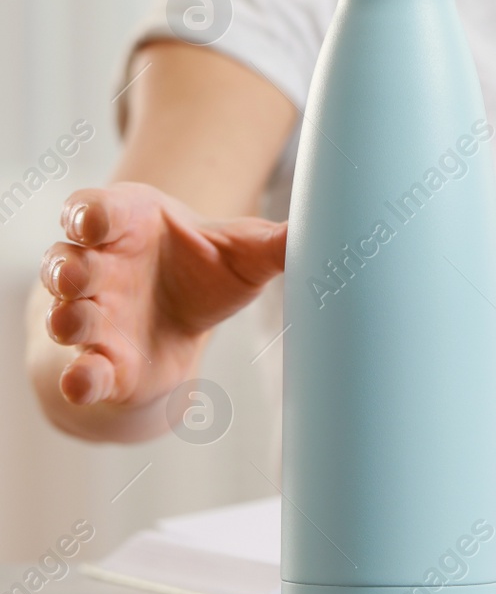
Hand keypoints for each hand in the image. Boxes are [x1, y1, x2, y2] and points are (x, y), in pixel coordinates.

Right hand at [37, 182, 285, 412]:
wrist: (184, 321)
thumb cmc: (205, 270)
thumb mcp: (244, 254)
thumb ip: (277, 243)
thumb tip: (335, 228)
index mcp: (124, 224)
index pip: (91, 211)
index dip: (89, 215)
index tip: (97, 222)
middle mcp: (96, 268)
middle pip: (65, 263)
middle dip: (68, 270)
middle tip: (81, 275)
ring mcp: (93, 316)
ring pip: (64, 315)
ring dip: (66, 320)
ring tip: (77, 323)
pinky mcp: (101, 361)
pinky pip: (78, 370)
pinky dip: (78, 378)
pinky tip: (85, 382)